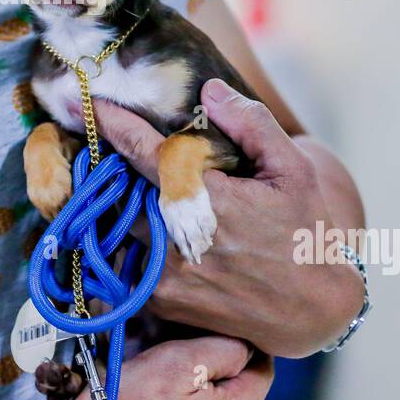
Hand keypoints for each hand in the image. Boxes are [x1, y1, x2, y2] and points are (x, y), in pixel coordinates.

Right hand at [53, 336, 271, 399]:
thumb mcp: (184, 361)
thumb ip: (228, 348)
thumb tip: (248, 340)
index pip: (262, 362)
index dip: (237, 340)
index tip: (211, 332)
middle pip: (245, 377)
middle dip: (221, 359)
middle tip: (187, 350)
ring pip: (226, 388)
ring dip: (206, 374)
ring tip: (175, 369)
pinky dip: (195, 390)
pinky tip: (172, 386)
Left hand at [96, 79, 365, 357]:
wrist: (310, 310)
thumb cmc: (304, 231)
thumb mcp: (293, 169)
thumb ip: (250, 124)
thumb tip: (209, 89)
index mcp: (208, 200)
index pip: (143, 152)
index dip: (114, 125)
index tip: (89, 103)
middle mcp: (177, 239)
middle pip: (121, 189)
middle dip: (113, 165)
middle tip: (107, 145)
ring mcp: (164, 275)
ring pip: (118, 224)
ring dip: (120, 201)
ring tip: (128, 185)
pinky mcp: (160, 301)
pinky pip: (127, 258)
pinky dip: (131, 236)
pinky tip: (148, 224)